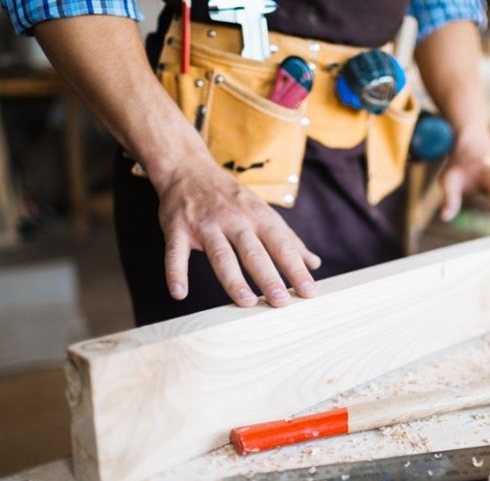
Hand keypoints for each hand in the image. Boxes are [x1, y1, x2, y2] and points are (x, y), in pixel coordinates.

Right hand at [152, 155, 320, 307]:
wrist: (187, 168)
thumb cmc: (231, 197)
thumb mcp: (263, 212)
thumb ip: (288, 240)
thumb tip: (314, 263)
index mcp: (258, 217)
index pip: (282, 246)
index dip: (296, 269)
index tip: (309, 292)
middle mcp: (234, 220)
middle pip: (254, 252)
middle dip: (269, 277)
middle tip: (281, 302)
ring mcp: (205, 224)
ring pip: (221, 254)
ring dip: (233, 279)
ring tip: (246, 302)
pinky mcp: (178, 229)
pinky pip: (176, 253)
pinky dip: (175, 272)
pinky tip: (179, 292)